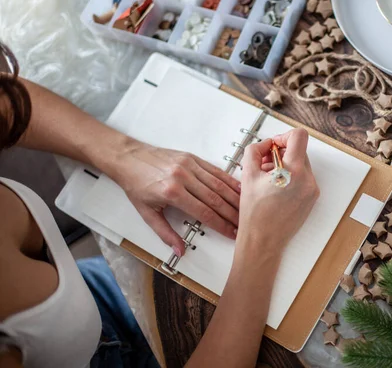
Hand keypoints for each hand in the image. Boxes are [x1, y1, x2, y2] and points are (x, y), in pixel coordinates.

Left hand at [107, 140, 240, 255]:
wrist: (128, 158)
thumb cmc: (136, 185)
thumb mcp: (146, 213)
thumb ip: (165, 233)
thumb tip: (180, 251)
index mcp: (172, 193)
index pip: (204, 212)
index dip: (221, 224)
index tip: (232, 233)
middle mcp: (183, 178)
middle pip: (215, 198)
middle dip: (231, 213)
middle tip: (243, 224)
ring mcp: (189, 165)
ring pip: (218, 184)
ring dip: (234, 197)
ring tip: (246, 209)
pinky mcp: (192, 158)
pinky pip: (215, 170)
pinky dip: (229, 180)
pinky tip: (239, 188)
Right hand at [237, 129, 319, 256]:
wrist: (263, 241)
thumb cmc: (254, 213)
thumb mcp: (247, 174)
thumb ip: (255, 150)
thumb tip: (266, 144)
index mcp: (294, 171)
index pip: (299, 136)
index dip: (283, 136)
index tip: (273, 145)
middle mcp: (308, 179)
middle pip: (299, 150)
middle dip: (281, 152)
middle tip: (264, 164)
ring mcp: (312, 190)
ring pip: (301, 164)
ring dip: (285, 165)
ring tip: (268, 179)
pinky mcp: (311, 198)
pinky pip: (303, 178)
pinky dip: (291, 177)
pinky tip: (275, 188)